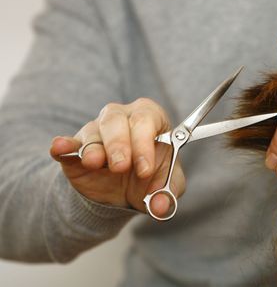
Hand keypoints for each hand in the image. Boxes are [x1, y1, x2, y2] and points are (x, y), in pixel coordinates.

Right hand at [49, 98, 185, 216]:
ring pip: (93, 132)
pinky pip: (68, 144)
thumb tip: (160, 207)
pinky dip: (63, 146)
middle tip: (121, 167)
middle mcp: (122, 117)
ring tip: (95, 163)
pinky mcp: (76, 149)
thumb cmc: (151, 177)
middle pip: (116, 120)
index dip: (144, 144)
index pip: (146, 120)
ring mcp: (97, 131)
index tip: (145, 170)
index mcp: (150, 119)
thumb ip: (168, 194)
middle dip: (119, 144)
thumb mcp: (167, 186)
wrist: (125, 192)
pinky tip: (59, 148)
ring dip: (94, 149)